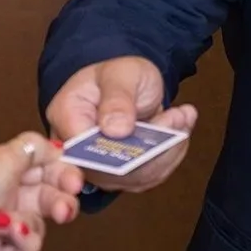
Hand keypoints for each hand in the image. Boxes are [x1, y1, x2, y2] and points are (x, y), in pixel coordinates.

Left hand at [0, 132, 84, 250]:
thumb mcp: (2, 157)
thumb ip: (34, 150)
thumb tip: (55, 148)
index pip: (40, 169)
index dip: (61, 173)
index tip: (75, 178)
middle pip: (44, 197)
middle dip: (59, 199)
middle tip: (67, 205)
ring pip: (38, 225)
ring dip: (32, 220)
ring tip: (16, 220)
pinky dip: (21, 240)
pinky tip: (6, 231)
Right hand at [44, 55, 200, 194]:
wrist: (130, 84)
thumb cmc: (118, 75)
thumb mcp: (119, 74)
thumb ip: (116, 98)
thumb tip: (114, 129)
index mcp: (67, 117)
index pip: (81, 148)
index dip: (113, 151)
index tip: (150, 135)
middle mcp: (77, 149)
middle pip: (110, 170)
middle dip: (152, 150)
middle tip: (177, 120)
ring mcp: (99, 167)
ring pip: (136, 177)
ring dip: (167, 150)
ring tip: (182, 117)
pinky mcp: (123, 176)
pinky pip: (150, 175)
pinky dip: (172, 152)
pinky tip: (182, 125)